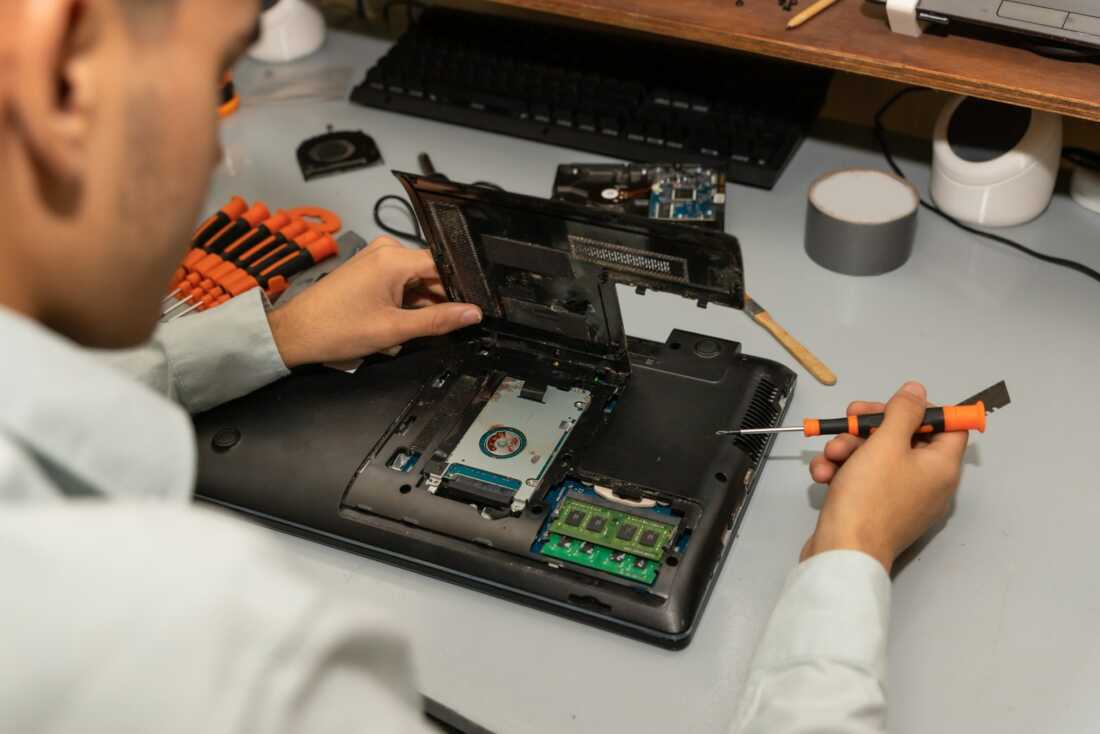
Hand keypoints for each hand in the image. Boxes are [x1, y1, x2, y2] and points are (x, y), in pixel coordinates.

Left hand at [267, 237, 481, 367]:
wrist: (296, 333)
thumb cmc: (334, 329)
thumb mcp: (394, 330)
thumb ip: (438, 321)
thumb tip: (470, 314)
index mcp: (393, 258)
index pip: (444, 266)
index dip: (460, 289)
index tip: (470, 309)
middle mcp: (385, 251)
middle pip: (432, 273)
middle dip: (439, 300)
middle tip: (438, 326)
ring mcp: (376, 259)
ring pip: (417, 280)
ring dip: (420, 304)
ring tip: (406, 326)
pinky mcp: (370, 269)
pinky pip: (401, 282)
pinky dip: (405, 302)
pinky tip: (397, 320)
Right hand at [801, 381, 967, 573]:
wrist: (842, 551)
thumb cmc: (869, 498)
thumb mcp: (885, 443)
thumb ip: (903, 412)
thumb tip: (917, 391)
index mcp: (942, 467)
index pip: (950, 426)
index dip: (924, 410)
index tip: (894, 407)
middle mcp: (929, 483)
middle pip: (906, 438)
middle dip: (870, 427)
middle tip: (850, 420)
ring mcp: (902, 498)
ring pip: (878, 457)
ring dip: (849, 448)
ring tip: (830, 455)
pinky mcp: (877, 510)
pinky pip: (865, 479)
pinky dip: (844, 472)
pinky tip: (824, 473)